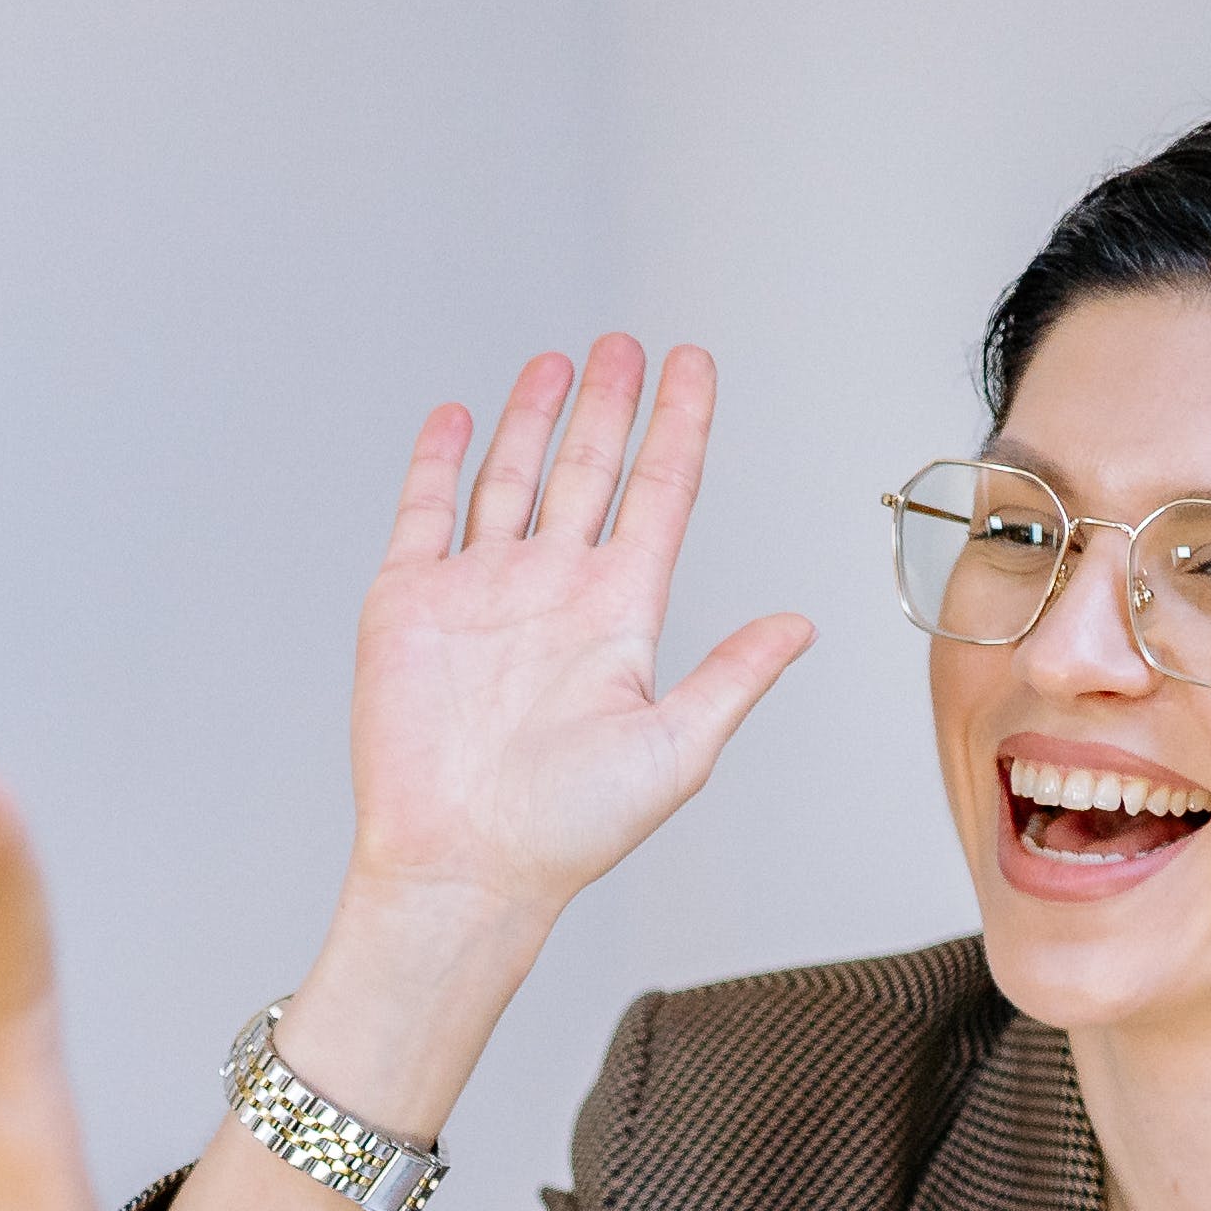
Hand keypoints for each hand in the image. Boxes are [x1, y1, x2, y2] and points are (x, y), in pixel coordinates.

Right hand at [343, 338, 810, 924]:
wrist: (462, 865)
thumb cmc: (568, 830)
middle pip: (589, 471)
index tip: (694, 364)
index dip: (680, 425)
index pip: (660, 493)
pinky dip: (437, 462)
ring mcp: (479, 592)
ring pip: (512, 478)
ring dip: (533, 419)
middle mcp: (553, 591)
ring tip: (557, 361)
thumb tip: (801, 626)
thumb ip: (733, 675)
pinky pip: (424, 514)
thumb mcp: (676, 748)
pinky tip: (456, 418)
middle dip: (607, 405)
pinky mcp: (410, 603)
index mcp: (619, 613)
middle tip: (624, 344)